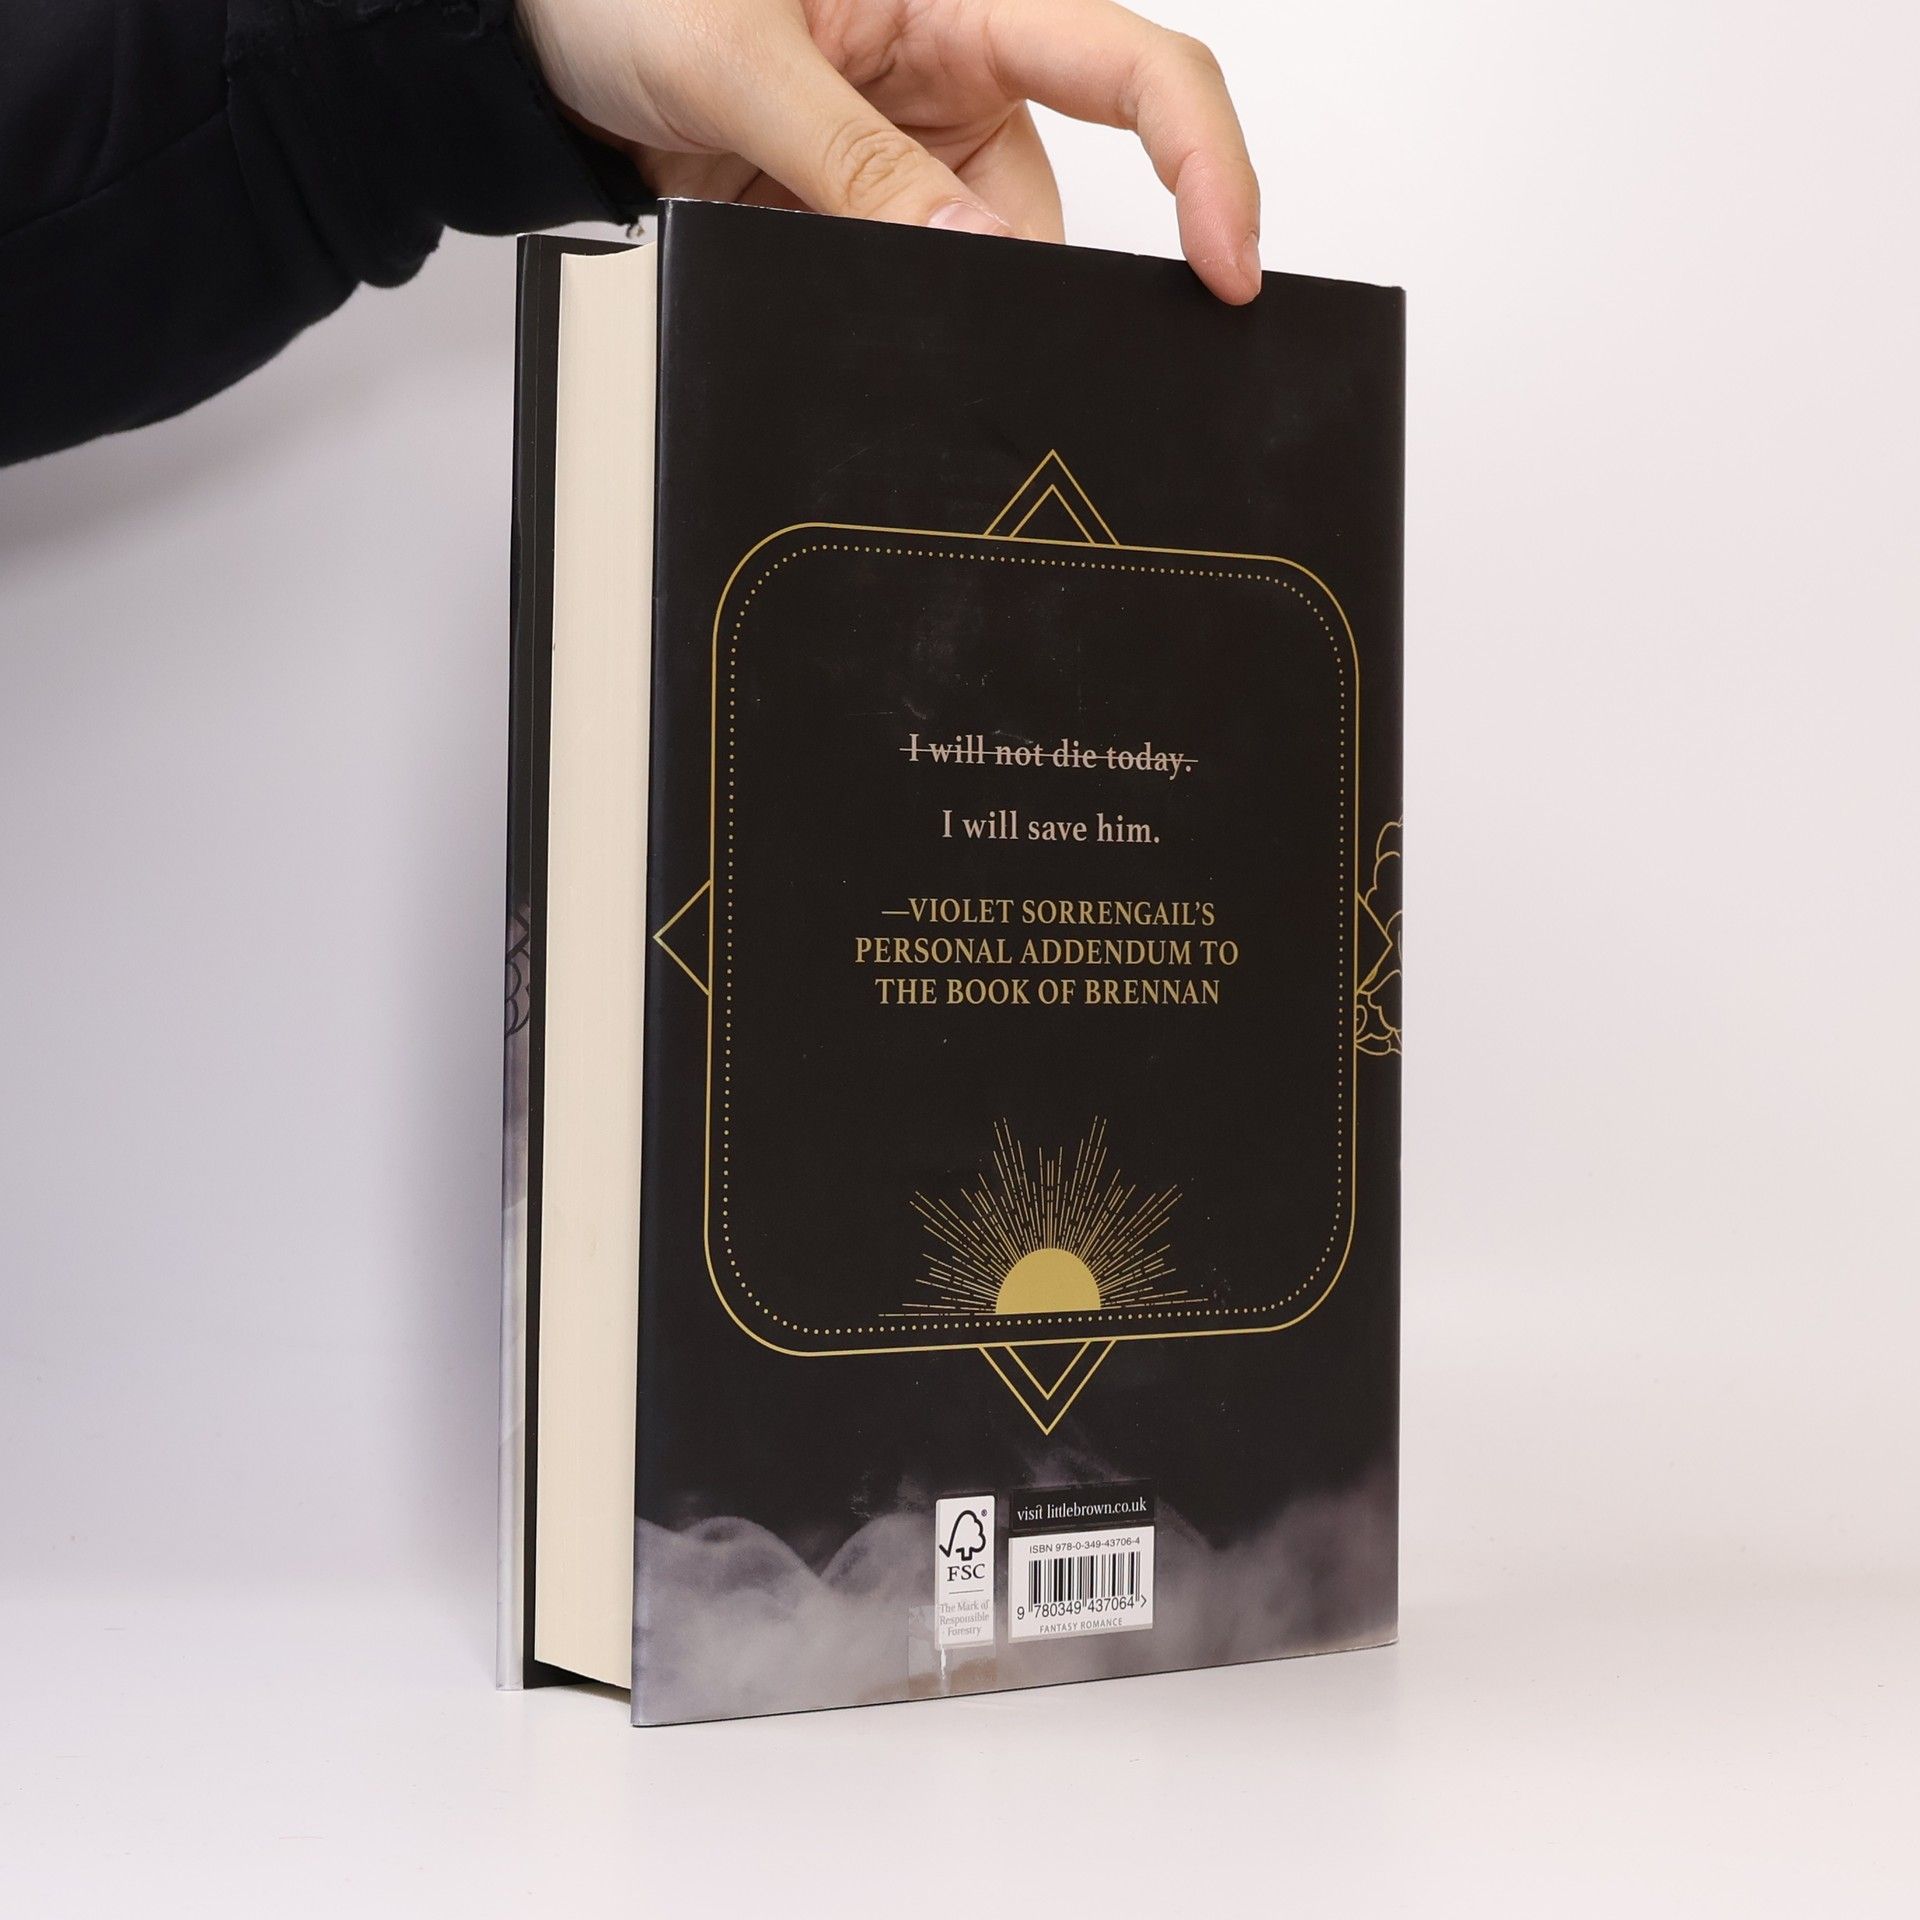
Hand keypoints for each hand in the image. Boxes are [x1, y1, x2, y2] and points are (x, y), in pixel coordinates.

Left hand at [516, 0, 1261, 302]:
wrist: (530, 48)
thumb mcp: (737, 64)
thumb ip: (858, 167)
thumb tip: (977, 262)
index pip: (1134, 71)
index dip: (1206, 162)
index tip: (1229, 264)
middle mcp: (951, 74)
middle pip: (1054, 205)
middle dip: (1023, 277)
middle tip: (940, 302)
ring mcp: (906, 154)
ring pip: (980, 264)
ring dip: (926, 297)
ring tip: (824, 255)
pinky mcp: (858, 212)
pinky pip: (905, 284)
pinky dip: (878, 311)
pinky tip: (818, 284)